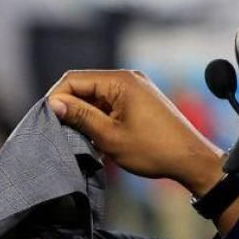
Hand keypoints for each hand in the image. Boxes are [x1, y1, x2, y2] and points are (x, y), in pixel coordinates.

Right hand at [46, 70, 225, 194]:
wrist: (190, 160)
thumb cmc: (154, 149)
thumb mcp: (109, 135)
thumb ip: (80, 116)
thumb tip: (53, 104)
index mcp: (120, 81)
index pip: (74, 79)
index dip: (56, 98)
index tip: (48, 120)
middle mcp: (127, 79)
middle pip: (83, 86)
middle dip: (69, 106)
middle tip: (60, 131)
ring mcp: (133, 89)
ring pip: (93, 96)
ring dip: (82, 114)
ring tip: (80, 136)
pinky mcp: (137, 100)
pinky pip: (106, 103)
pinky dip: (96, 117)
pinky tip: (95, 135)